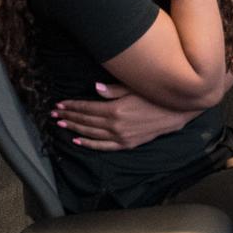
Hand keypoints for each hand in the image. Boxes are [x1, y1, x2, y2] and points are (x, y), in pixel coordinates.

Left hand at [51, 83, 194, 150]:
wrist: (177, 112)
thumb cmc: (156, 95)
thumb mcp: (135, 87)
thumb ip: (113, 89)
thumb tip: (94, 88)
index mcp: (115, 109)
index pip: (87, 108)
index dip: (72, 105)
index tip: (60, 104)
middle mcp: (115, 126)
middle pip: (86, 121)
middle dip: (69, 116)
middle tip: (55, 114)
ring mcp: (120, 137)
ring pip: (91, 134)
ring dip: (75, 128)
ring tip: (62, 124)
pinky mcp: (127, 144)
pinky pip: (103, 146)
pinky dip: (89, 144)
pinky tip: (78, 140)